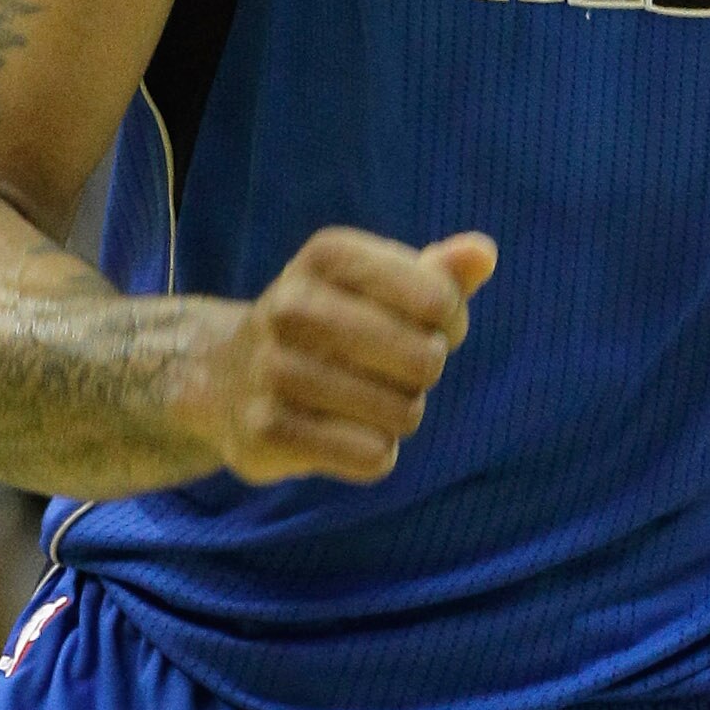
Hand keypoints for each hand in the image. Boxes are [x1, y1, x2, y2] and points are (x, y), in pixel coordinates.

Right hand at [200, 229, 496, 484]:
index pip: (437, 299)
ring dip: (399, 415)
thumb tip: (483, 253)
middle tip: (394, 369)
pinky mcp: (265, 432)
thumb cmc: (331, 327)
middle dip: (424, 372)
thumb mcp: (378, 287)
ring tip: (364, 400)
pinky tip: (343, 434)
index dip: (449, 321)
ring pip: (402, 413)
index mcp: (327, 256)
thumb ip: (438, 274)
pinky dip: (374, 453)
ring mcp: (272, 370)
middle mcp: (291, 305)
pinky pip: (371, 456)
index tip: (427, 324)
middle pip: (424, 360)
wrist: (225, 378)